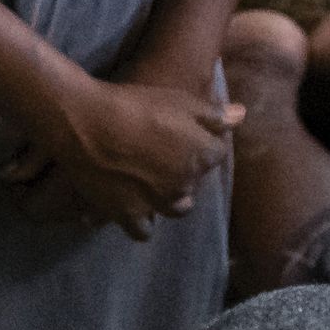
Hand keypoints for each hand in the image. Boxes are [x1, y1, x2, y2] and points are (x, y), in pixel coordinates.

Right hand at [1, 69, 237, 237]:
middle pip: (194, 181)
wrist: (88, 124)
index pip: (217, 153)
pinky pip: (143, 230)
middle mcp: (185, 184)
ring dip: (170, 198)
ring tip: (154, 185)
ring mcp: (157, 204)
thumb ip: (214, 114)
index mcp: (202, 155)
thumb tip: (241, 116)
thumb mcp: (179, 99)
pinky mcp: (129, 216)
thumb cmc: (135, 105)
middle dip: (187, 170)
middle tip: (164, 153)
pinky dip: (141, 220)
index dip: (202, 141)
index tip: (185, 132)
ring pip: (176, 208)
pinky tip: (132, 207)